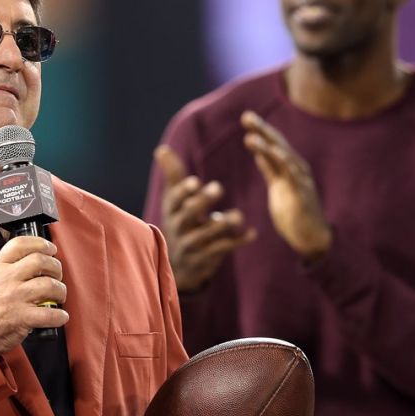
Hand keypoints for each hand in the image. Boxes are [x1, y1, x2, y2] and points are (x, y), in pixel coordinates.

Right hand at [0, 236, 69, 355]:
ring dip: (60, 291)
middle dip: (56, 268)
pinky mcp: (21, 317)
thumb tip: (39, 255)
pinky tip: (59, 316)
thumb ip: (11, 263)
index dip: (41, 243)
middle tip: (56, 276)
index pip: (21, 244)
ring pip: (49, 285)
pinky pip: (48, 313)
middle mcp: (7, 278)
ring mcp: (14, 297)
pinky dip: (59, 315)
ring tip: (58, 296)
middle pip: (40, 261)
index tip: (51, 249)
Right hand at [155, 145, 255, 291]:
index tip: (195, 181)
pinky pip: (221, 250)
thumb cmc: (180, 222)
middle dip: (201, 202)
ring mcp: (190, 245)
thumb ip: (173, 176)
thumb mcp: (175, 201)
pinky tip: (252, 233)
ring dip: (221, 225)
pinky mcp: (204, 259)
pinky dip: (237, 241)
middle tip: (218, 187)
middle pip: (186, 216)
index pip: (173, 200)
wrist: (178, 265)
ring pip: (204, 235)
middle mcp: (178, 228)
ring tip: (238, 215)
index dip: (183, 192)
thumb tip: (162, 149)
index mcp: (172, 211)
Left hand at [241, 111, 331, 257]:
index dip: (261, 131)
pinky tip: (273, 151)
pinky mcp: (302, 194)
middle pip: (278, 145)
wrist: (310, 237)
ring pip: (284, 157)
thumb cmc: (294, 213)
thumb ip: (270, 169)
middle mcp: (296, 170)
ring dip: (268, 145)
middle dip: (263, 130)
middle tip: (246, 116)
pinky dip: (283, 161)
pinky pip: (292, 174)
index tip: (246, 117)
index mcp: (288, 168)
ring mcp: (301, 180)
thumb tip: (259, 152)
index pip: (273, 144)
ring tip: (252, 135)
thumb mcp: (277, 187)